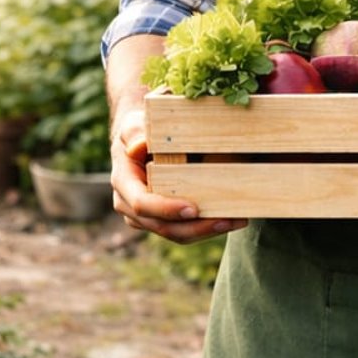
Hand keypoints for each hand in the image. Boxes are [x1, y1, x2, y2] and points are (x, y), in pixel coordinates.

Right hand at [110, 103, 245, 244]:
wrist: (138, 140)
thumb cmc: (139, 129)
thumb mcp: (133, 124)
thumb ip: (135, 132)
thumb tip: (137, 147)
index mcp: (123, 182)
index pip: (142, 203)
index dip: (166, 209)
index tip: (192, 209)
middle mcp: (129, 205)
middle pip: (162, 226)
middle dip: (195, 227)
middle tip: (225, 220)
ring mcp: (144, 217)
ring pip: (175, 233)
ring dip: (205, 231)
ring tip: (234, 221)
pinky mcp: (159, 220)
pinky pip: (182, 231)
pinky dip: (205, 228)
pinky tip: (228, 220)